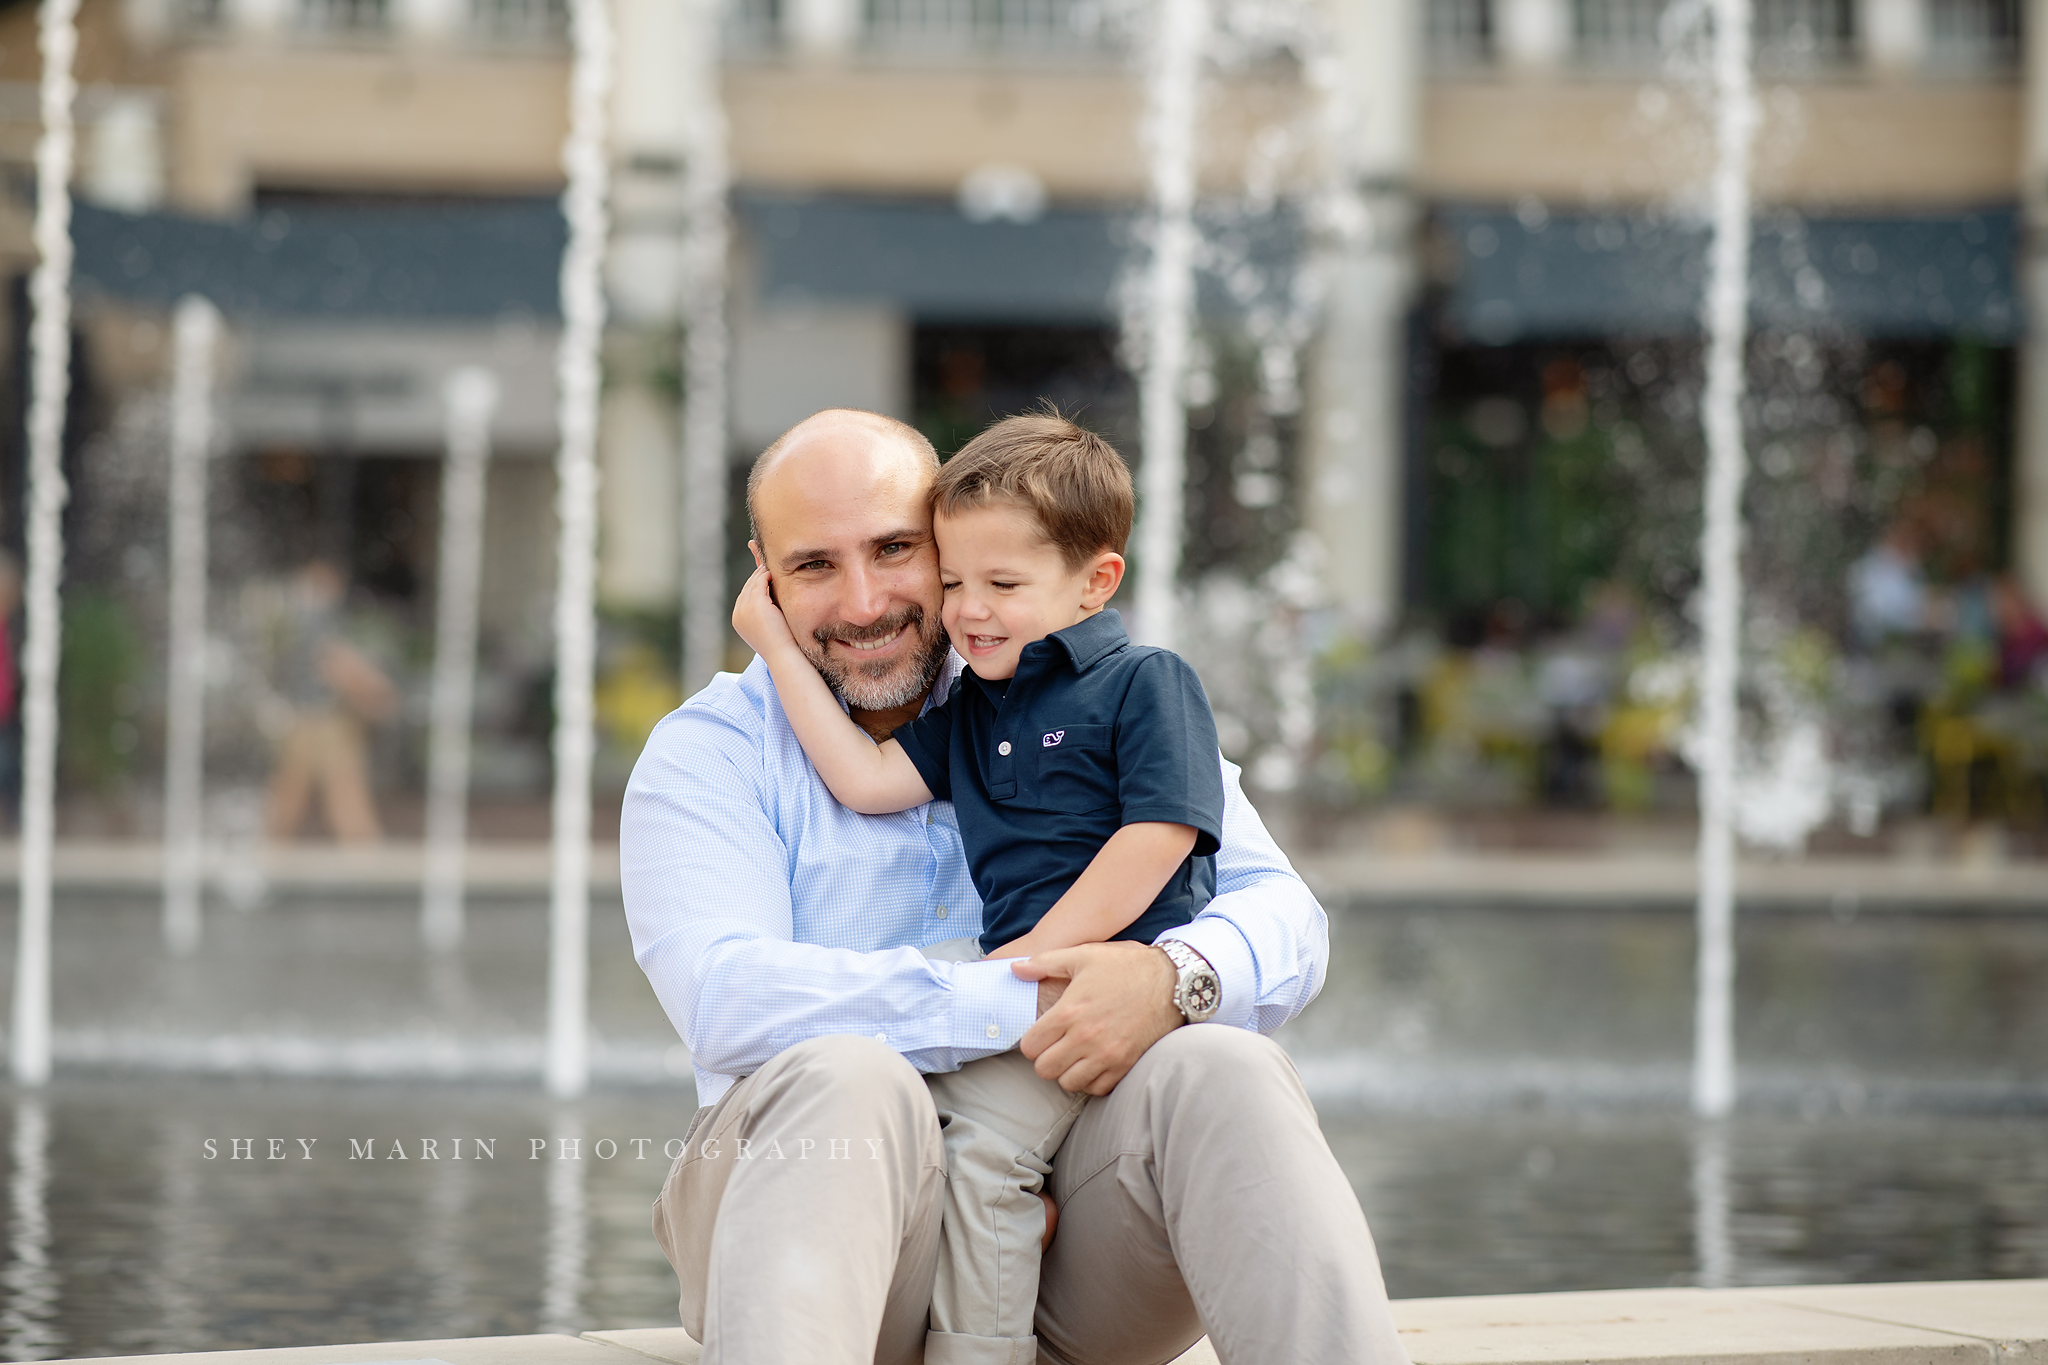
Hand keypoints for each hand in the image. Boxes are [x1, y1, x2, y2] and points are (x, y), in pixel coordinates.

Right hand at [732, 567, 798, 659]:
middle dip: (755, 578)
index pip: (743, 597)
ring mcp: (745, 608)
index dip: (752, 586)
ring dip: (760, 574)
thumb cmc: (778, 643)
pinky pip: (760, 583)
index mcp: (738, 620)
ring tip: (769, 568)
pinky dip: (765, 576)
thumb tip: (768, 604)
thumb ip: (761, 615)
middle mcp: (738, 613)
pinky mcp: (756, 603)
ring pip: (752, 584)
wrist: (781, 653)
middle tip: (765, 568)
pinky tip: (772, 573)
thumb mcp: (765, 627)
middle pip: (746, 588)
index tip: (761, 578)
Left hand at [1011, 942, 1179, 1095]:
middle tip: (1057, 1046)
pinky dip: (1092, 1080)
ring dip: (1068, 1071)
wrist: (1173, 982)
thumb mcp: (1084, 955)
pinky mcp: (1125, 1066)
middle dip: (1047, 1059)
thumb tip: (1016, 969)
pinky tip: (1095, 1063)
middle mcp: (1085, 1038)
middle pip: (1044, 1070)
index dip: (1032, 1041)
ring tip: (1076, 1055)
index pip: (1029, 1047)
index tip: (1043, 1034)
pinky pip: (1096, 1089)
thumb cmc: (1126, 966)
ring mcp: (1106, 1055)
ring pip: (1068, 1083)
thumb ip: (1045, 962)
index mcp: (1069, 1012)